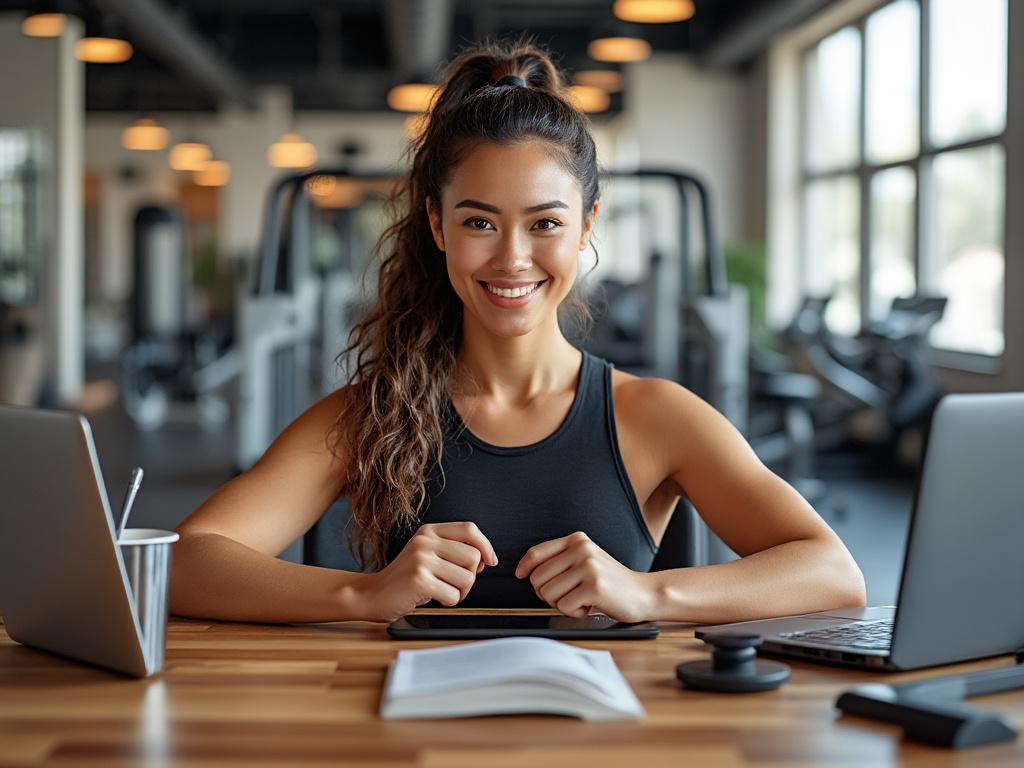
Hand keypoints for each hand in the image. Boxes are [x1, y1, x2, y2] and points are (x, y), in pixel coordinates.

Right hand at [356, 522, 497, 621]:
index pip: (469, 529)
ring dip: (459, 592)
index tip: (490, 561)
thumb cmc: (404, 577)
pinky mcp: (419, 580)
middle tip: (453, 584)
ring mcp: (421, 560)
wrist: (372, 594)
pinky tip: (433, 598)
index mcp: (429, 531)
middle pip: (473, 557)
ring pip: (467, 578)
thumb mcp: (426, 553)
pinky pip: (453, 595)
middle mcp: (425, 541)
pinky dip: (448, 602)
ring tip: (441, 591)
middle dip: (469, 576)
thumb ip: (453, 550)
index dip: (486, 546)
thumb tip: (486, 558)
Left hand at [515, 531, 656, 622]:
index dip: (524, 568)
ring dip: (561, 604)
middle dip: (546, 593)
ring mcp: (589, 566)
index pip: (536, 553)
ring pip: (548, 593)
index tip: (520, 575)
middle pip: (537, 577)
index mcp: (577, 540)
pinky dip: (574, 612)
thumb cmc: (610, 582)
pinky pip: (564, 606)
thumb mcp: (584, 561)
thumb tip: (524, 571)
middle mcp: (582, 549)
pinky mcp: (595, 586)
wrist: (643, 593)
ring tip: (580, 599)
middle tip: (566, 595)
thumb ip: (559, 560)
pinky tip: (589, 606)